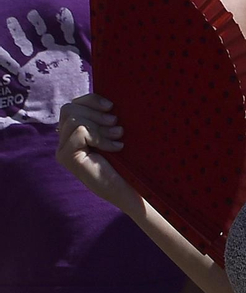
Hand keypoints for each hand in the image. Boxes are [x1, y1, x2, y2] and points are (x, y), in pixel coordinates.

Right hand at [56, 94, 137, 211]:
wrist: (134, 192)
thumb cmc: (130, 166)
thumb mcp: (115, 136)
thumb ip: (105, 119)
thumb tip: (108, 100)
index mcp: (74, 134)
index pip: (73, 105)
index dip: (91, 100)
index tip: (112, 105)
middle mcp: (64, 141)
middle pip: (69, 108)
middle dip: (96, 112)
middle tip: (117, 124)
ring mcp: (62, 150)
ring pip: (73, 118)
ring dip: (100, 126)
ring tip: (119, 136)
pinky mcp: (66, 157)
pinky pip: (80, 131)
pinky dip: (100, 137)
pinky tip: (116, 148)